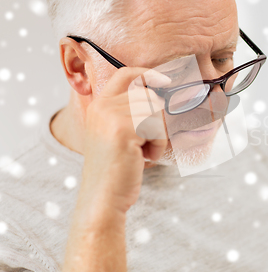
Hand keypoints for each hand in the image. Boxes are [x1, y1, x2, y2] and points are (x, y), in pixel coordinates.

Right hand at [80, 67, 170, 214]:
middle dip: (156, 121)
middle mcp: (102, 107)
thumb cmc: (117, 168)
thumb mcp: (116, 134)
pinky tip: (143, 157)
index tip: (165, 81)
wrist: (103, 197)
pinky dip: (158, 145)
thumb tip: (160, 96)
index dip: (147, 74)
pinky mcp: (124, 130)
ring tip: (142, 151)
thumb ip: (130, 112)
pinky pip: (158, 128)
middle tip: (143, 143)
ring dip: (157, 135)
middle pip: (149, 96)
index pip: (125, 74)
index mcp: (99, 105)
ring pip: (156, 111)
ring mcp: (111, 117)